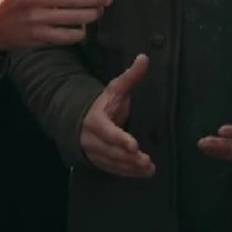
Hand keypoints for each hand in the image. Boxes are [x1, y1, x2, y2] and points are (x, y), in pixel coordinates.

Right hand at [80, 54, 154, 176]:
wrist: (82, 120)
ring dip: (130, 168)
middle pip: (111, 151)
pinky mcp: (99, 162)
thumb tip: (144, 58)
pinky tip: (142, 173)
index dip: (120, 139)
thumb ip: (131, 76)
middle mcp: (92, 139)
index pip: (108, 132)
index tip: (134, 145)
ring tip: (149, 168)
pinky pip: (113, 170)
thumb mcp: (116, 88)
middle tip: (146, 161)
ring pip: (112, 163)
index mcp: (95, 120)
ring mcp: (94, 153)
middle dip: (129, 157)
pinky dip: (127, 173)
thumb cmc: (105, 103)